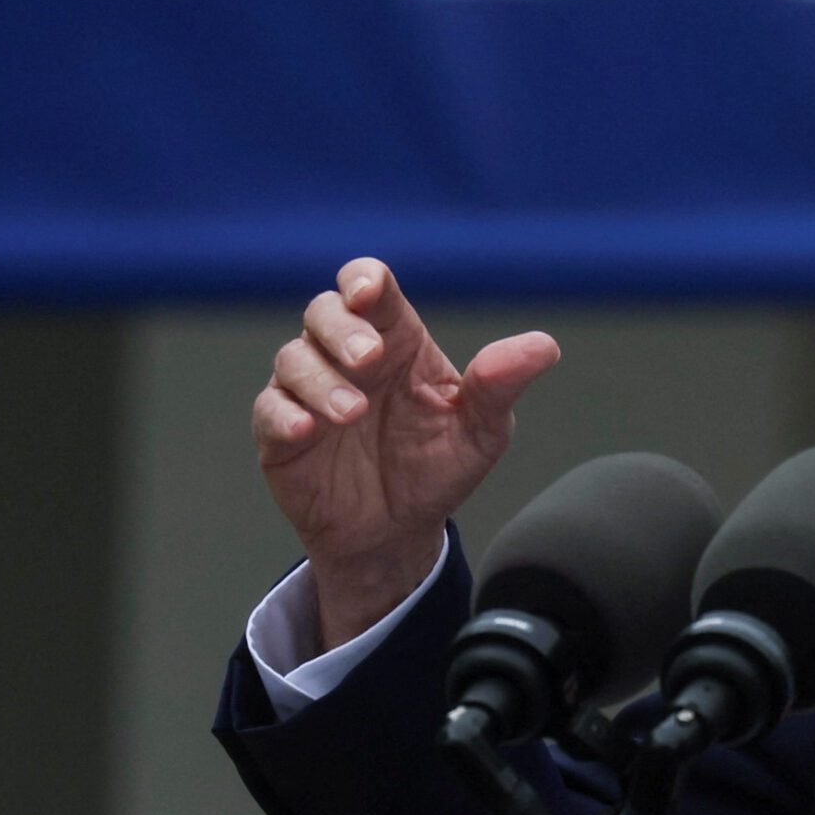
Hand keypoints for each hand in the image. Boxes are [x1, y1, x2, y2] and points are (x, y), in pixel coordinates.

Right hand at [250, 257, 559, 649]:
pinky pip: (268, 411)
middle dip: (341, 328)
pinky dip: (282, 415)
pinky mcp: (281, 435)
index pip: (372, 288)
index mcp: (397, 341)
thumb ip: (502, 386)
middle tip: (368, 358)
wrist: (398, 534)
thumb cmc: (439, 468)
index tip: (366, 292)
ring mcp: (310, 392)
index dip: (363, 279)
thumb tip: (546, 346)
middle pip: (324, 312)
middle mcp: (347, 357)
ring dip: (320, 379)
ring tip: (353, 412)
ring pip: (293, 358)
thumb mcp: (482, 430)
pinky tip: (305, 428)